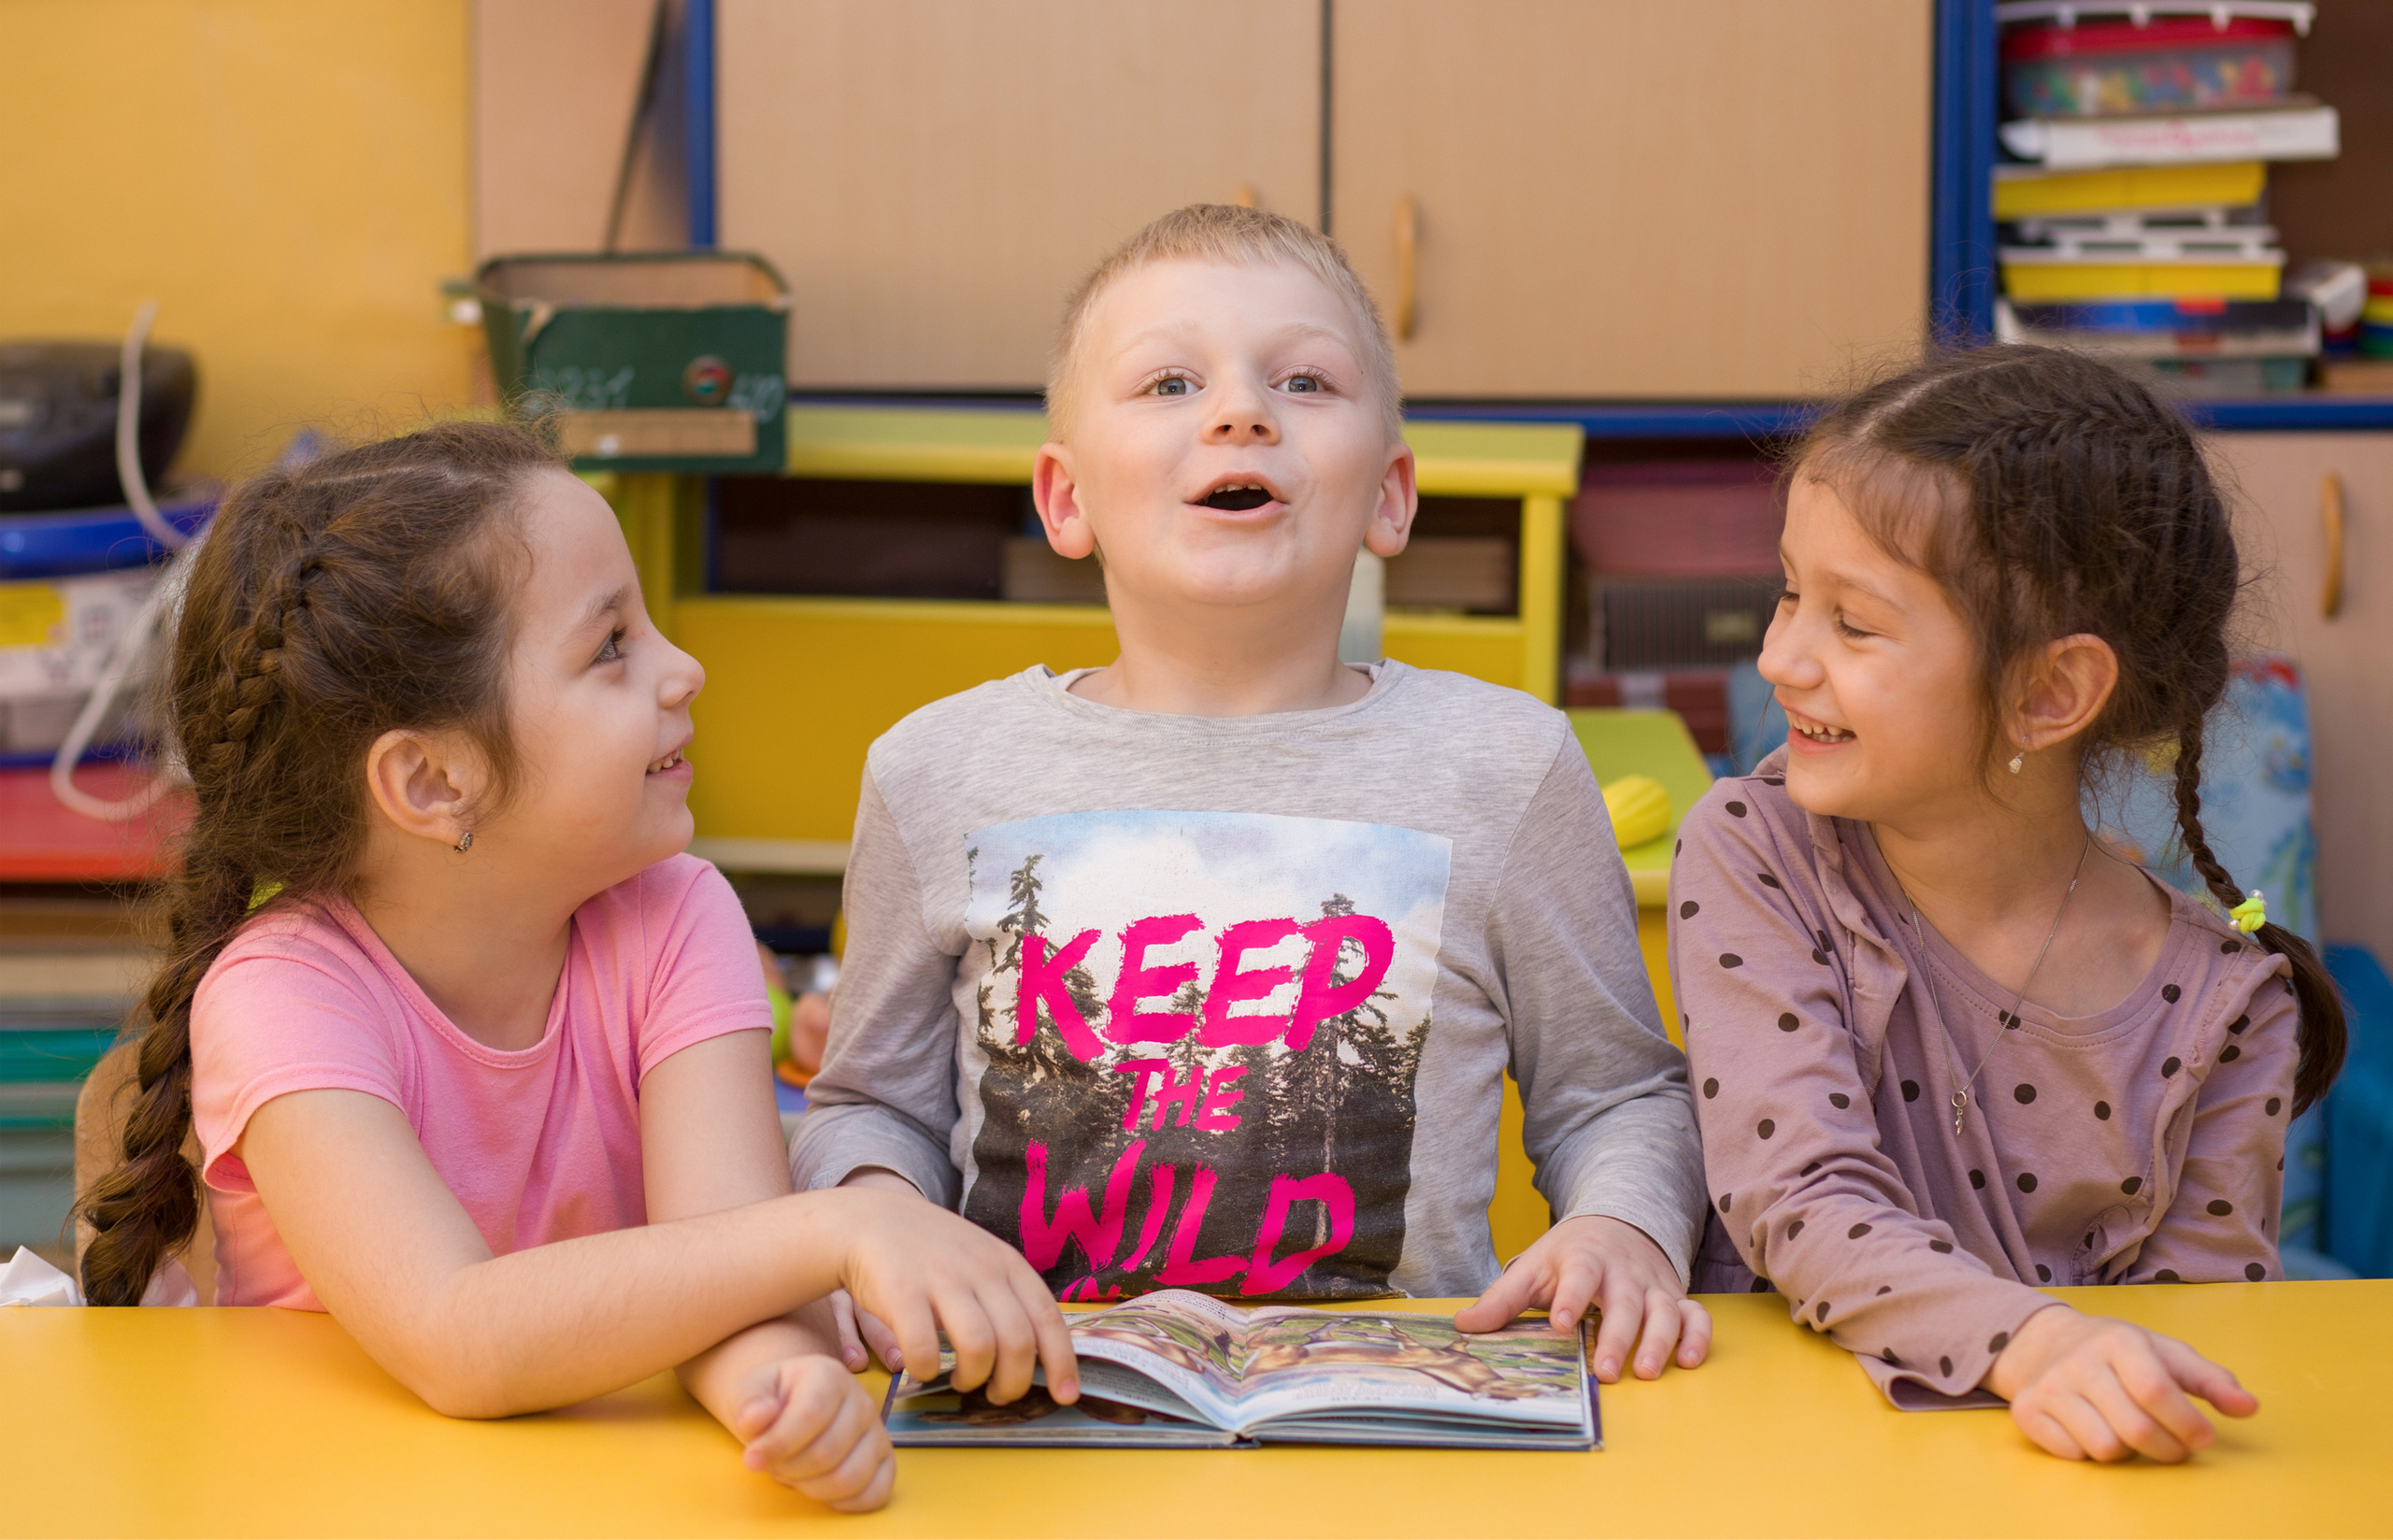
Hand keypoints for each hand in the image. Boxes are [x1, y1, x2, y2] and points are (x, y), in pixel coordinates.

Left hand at [727, 1354, 894, 1510]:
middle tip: (774, 1465)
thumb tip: (755, 1418)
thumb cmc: (772, 1400)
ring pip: (851, 1478)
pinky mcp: (885, 1459)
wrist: (793, 1402)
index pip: (810, 1415)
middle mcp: (861, 1401)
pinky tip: (819, 1489)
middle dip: (790, 1469)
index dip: (778, 1444)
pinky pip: (875, 1493)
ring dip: (812, 1488)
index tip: (752, 1458)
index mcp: (829, 1375)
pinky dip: (844, 1502)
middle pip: (827, 1452)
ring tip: (794, 1474)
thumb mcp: (749, 1392)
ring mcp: (878, 1431)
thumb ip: (748, 1403)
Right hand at [831, 1185, 1079, 1405]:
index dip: (1062, 1363)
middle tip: (998, 1394)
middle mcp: (980, 1269)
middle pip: (1017, 1342)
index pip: (1048, 1319)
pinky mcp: (901, 1292)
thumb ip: (1010, 1297)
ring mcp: (941, 1279)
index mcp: (1007, 1263)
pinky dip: (926, 1370)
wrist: (870, 1220)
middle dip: (1013, 1382)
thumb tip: (1042, 1354)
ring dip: (973, 1378)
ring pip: (978, 1348)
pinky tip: (922, 1368)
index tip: (1066, 1396)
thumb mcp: (982, 1259)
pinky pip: (924, 1349)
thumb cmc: (933, 1252)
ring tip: (961, 1380)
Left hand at [1452, 1214, 1710, 1382]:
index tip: (1560, 1322)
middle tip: (1606, 1370)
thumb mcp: (1533, 1268)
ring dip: (1659, 1340)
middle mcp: (1623, 1272)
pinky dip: (1698, 1336)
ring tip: (1648, 1371)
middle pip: (1625, 1302)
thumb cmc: (1569, 1255)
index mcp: (1584, 1259)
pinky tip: (1689, 1361)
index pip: (1579, 1275)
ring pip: (1664, 1310)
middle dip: (1617, 1336)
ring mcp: (1653, 1285)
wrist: (1616, 1224)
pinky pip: (1695, 1315)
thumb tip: (1464, 1325)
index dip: (1570, 1297)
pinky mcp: (1676, 1297)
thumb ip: (1502, 1298)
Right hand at [1987, 1304, 2258, 1461]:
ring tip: (2129, 1432)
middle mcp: (2078, 1361)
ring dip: (2128, 1451)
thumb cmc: (2117, 1353)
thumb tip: (2249, 1408)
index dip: (2187, 1423)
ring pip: (2105, 1448)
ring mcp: (2048, 1386)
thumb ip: (2210, 1380)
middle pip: (2135, 1429)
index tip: (2204, 1437)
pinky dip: (2091, 1452)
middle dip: (2167, 1448)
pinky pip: (2073, 1455)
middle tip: (2175, 1446)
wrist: (2043, 1342)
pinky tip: (2093, 1431)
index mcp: (2118, 1340)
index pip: (2156, 1390)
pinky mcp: (2026, 1411)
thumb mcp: (2166, 1354)